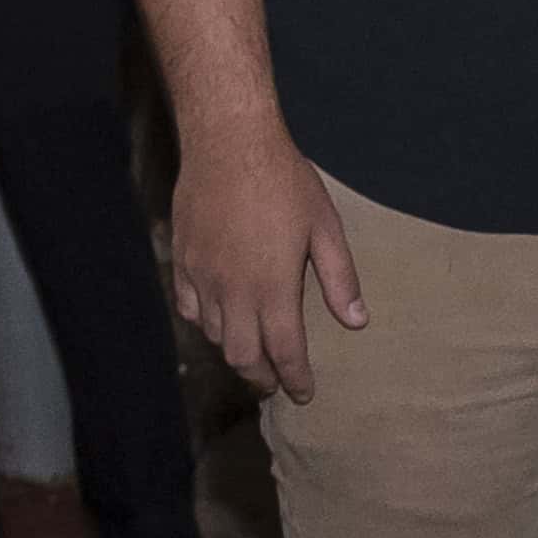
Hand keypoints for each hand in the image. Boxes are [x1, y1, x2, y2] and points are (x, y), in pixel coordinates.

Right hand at [172, 127, 365, 404]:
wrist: (229, 144)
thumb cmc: (285, 182)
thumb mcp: (326, 229)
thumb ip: (340, 280)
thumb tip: (356, 323)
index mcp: (273, 288)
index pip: (284, 352)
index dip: (295, 379)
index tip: (304, 394)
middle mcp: (233, 291)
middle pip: (243, 355)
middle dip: (261, 378)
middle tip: (276, 386)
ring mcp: (202, 277)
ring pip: (213, 335)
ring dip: (235, 352)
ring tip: (253, 356)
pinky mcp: (182, 261)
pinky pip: (188, 307)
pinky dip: (205, 324)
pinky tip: (218, 321)